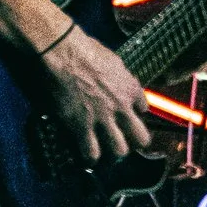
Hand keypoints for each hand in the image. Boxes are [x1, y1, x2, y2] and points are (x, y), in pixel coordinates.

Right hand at [36, 20, 156, 164]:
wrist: (62, 52)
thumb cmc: (84, 49)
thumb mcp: (113, 60)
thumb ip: (122, 77)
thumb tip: (124, 84)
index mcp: (130, 88)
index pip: (144, 109)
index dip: (135, 114)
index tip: (126, 115)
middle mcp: (121, 107)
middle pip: (140, 138)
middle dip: (133, 142)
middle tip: (124, 141)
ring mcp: (103, 118)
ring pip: (119, 150)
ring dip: (113, 152)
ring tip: (106, 152)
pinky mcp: (82, 125)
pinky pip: (92, 152)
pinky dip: (90, 157)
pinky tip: (87, 158)